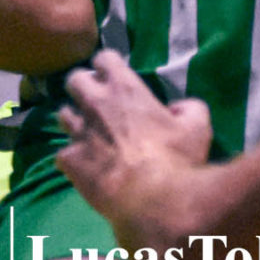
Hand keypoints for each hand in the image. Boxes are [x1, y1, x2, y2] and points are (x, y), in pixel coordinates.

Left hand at [57, 51, 212, 246]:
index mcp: (124, 88)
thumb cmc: (176, 160)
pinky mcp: (69, 160)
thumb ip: (190, 108)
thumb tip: (178, 108)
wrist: (151, 201)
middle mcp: (95, 103)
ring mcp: (79, 131)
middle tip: (95, 101)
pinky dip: (72, 159)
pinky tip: (84, 167)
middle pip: (74, 79)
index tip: (114, 77)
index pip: (103, 58)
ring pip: (63, 114)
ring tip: (87, 133)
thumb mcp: (197, 127)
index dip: (107, 66)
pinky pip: (62, 153)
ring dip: (74, 120)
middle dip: (82, 87)